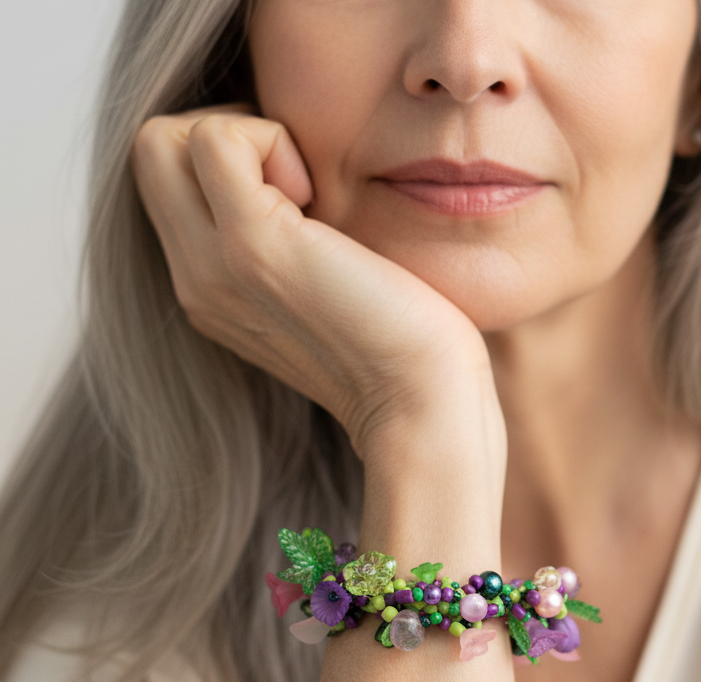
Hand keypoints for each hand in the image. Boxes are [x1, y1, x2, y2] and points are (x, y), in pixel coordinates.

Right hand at [131, 106, 493, 457]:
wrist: (419, 399)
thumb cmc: (395, 338)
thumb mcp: (318, 287)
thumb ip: (284, 243)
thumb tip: (296, 183)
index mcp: (210, 289)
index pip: (169, 181)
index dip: (229, 160)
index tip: (298, 195)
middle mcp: (196, 280)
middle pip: (152, 152)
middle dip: (224, 134)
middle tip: (296, 180)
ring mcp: (214, 266)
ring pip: (165, 139)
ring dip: (244, 138)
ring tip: (305, 194)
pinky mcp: (253, 246)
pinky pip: (216, 139)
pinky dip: (269, 140)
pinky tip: (317, 197)